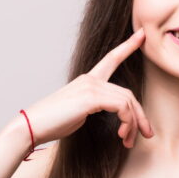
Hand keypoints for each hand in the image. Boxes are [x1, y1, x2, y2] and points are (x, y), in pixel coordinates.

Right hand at [22, 27, 154, 147]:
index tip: (141, 35)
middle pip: (127, 93)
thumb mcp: (78, 113)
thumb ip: (94, 108)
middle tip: (147, 134)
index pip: (111, 59)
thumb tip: (109, 114)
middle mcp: (90, 80)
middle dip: (141, 115)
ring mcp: (90, 86)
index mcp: (87, 81)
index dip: (127, 46)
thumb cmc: (52, 123)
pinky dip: (127, 122)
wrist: (31, 127)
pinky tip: (121, 135)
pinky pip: (121, 106)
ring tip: (128, 141)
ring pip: (127, 101)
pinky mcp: (90, 97)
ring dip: (133, 124)